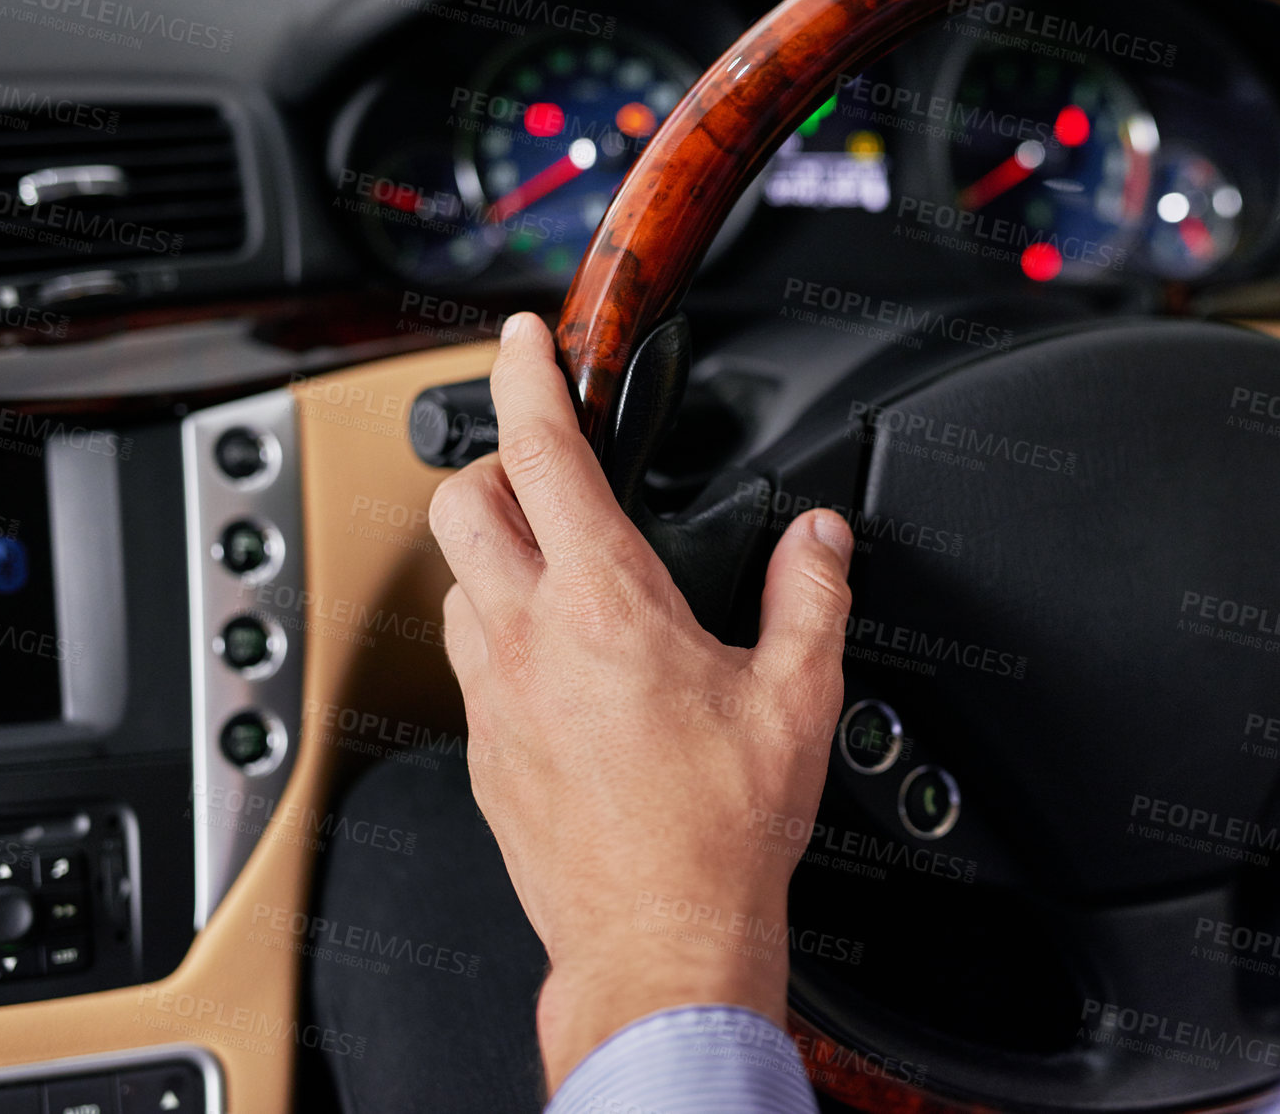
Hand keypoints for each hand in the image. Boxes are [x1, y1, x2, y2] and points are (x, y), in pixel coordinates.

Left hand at [430, 313, 857, 1088]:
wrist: (659, 940)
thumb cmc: (720, 830)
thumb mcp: (798, 697)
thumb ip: (812, 595)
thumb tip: (823, 539)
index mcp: (607, 603)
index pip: (543, 453)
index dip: (524, 377)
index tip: (520, 339)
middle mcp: (529, 638)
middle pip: (463, 503)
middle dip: (494, 463)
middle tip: (542, 468)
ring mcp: (493, 698)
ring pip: (455, 582)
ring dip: (493, 553)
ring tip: (554, 568)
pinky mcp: (482, 753)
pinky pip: (465, 660)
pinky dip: (495, 630)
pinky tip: (554, 664)